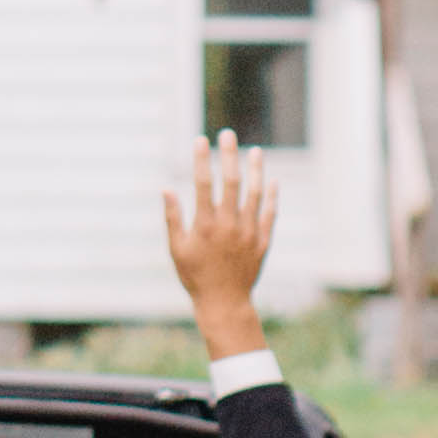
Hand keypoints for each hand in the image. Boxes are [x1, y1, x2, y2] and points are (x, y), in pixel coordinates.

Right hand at [163, 132, 279, 356]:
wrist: (224, 303)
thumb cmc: (195, 276)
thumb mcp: (177, 249)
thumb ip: (172, 218)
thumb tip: (166, 189)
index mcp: (205, 225)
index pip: (203, 183)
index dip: (201, 159)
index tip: (200, 140)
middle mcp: (228, 225)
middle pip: (231, 182)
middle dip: (228, 155)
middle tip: (228, 134)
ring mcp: (248, 232)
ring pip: (254, 193)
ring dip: (255, 170)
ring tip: (255, 151)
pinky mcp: (262, 242)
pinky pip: (269, 213)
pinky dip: (271, 196)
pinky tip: (271, 180)